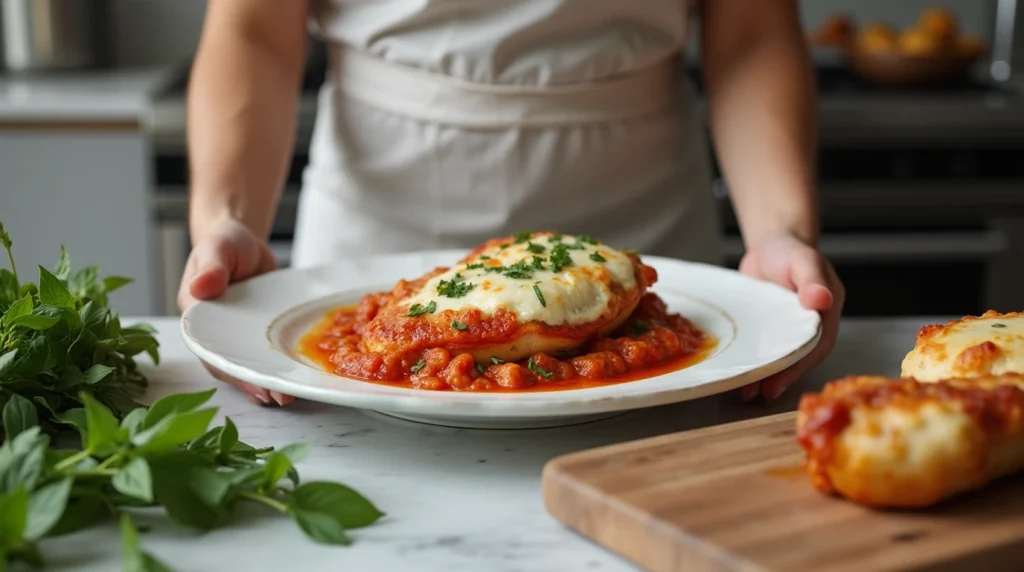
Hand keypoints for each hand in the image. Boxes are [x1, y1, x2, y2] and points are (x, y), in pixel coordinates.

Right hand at [177, 219, 294, 406]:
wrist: (244, 245)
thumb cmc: (226, 245)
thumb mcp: (218, 249)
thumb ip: (211, 268)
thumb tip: (199, 287)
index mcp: (198, 320)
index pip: (212, 351)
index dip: (231, 370)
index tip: (251, 382)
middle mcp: (216, 335)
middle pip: (233, 366)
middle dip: (254, 384)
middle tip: (278, 397)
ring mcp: (238, 339)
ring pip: (251, 366)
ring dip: (268, 383)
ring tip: (288, 397)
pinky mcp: (258, 337)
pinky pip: (267, 355)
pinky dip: (280, 368)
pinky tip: (295, 382)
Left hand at [736, 234, 844, 400]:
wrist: (770, 245)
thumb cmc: (790, 251)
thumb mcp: (803, 260)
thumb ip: (812, 279)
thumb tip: (821, 299)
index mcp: (826, 313)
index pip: (817, 344)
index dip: (802, 362)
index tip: (785, 376)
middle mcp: (810, 327)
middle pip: (800, 357)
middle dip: (783, 377)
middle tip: (765, 391)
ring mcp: (788, 330)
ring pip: (781, 358)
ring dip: (767, 377)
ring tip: (749, 393)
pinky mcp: (769, 331)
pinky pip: (764, 350)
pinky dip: (754, 364)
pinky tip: (740, 378)